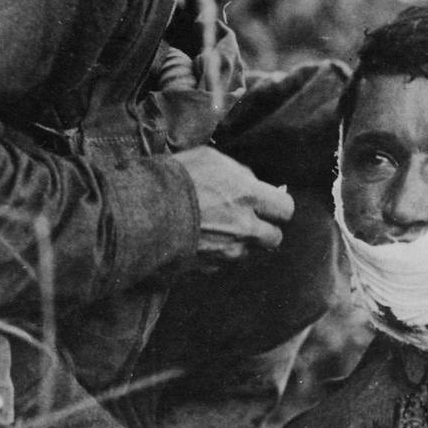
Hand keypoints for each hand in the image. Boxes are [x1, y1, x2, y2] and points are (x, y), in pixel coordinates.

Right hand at [172, 145, 293, 266]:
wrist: (142, 212)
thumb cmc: (175, 179)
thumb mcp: (211, 159)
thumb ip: (238, 173)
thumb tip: (251, 182)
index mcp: (249, 197)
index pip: (285, 208)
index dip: (277, 206)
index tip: (268, 203)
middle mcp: (244, 229)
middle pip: (274, 238)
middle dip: (265, 229)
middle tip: (248, 220)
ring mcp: (226, 252)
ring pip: (247, 252)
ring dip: (239, 242)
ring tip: (217, 228)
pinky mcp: (208, 268)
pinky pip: (221, 263)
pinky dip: (215, 254)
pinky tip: (199, 239)